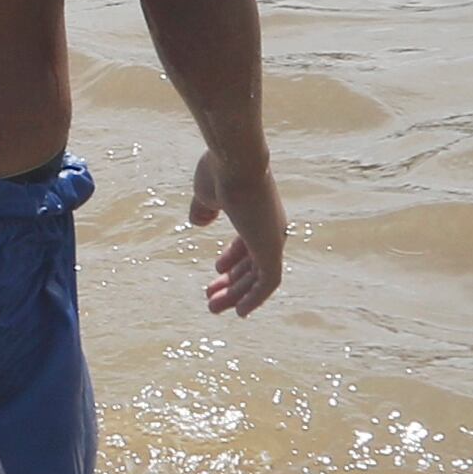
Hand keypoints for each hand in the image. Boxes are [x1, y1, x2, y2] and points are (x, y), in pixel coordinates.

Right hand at [191, 149, 285, 315]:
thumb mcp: (205, 193)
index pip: (249, 242)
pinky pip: (268, 283)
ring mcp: (273, 238)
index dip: (233, 259)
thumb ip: (203, 208)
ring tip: (213, 308)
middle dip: (232, 282)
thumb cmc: (220, 171)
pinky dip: (255, 298)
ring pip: (258, 277)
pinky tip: (240, 312)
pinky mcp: (272, 250)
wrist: (235, 161)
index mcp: (257, 212)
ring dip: (237, 294)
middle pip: (253, 263)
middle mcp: (270, 227)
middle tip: (212, 298)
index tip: (217, 270)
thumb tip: (199, 221)